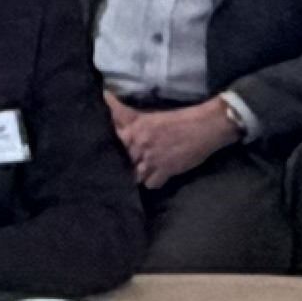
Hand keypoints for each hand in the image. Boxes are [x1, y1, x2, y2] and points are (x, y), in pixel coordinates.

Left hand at [114, 96, 239, 187]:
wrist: (206, 127)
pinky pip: (150, 184)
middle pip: (118, 156)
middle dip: (118, 159)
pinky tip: (153, 177)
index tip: (95, 130)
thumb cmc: (183, 119)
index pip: (114, 124)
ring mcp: (151, 159)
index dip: (104, 129)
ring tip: (136, 172)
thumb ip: (135, 122)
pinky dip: (151, 182)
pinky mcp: (165, 171)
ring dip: (134, 173)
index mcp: (137, 125)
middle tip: (118, 162)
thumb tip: (121, 127)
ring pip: (132, 173)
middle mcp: (140, 143)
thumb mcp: (154, 116)